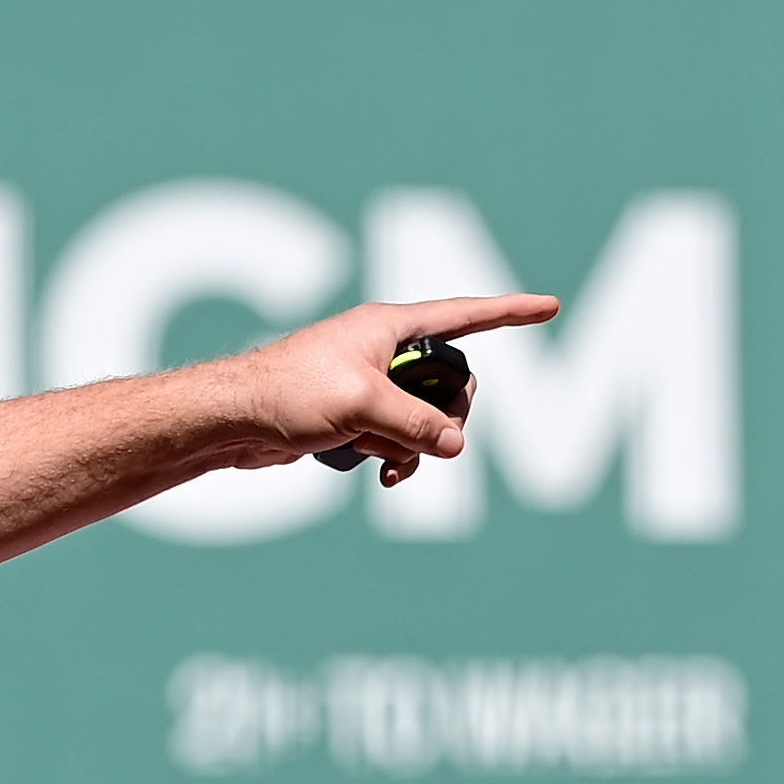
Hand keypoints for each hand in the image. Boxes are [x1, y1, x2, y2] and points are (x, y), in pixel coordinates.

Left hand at [227, 294, 562, 483]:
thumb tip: (454, 446)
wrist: (234, 420)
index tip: (549, 307)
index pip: (465, 315)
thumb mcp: (364, 405)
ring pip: (426, 417)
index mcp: (390, 327)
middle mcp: (384, 350)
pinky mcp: (356, 414)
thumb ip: (417, 424)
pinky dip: (396, 456)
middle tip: (423, 440)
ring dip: (417, 446)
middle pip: (451, 382)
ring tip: (389, 465)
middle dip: (446, 417)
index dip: (510, 313)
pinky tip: (381, 476)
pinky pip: (399, 436)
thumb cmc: (290, 393)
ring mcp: (371, 383)